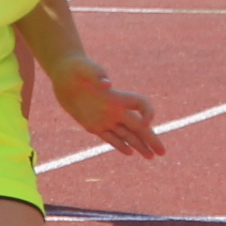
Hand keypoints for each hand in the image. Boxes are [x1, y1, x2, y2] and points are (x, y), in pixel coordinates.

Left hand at [48, 56, 162, 158]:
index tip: (146, 122)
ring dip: (139, 146)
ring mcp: (104, 118)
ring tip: (151, 157)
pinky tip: (130, 153)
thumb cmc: (76, 67)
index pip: (140, 104)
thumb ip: (97, 75)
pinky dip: (120, 145)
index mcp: (116, 96)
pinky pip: (110, 137)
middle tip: (162, 153)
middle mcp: (114, 109)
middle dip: (151, 139)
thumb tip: (107, 84)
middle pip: (138, 126)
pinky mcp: (92, 124)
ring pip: (127, 135)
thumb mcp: (85, 68)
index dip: (148, 112)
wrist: (63, 74)